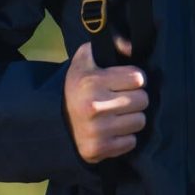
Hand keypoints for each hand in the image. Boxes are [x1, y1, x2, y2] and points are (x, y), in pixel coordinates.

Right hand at [64, 34, 146, 163]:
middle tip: (123, 98)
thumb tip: (130, 45)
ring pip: (140, 121)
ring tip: (118, 114)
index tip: (126, 81)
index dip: (135, 78)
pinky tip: (112, 130)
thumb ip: (109, 45)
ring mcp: (97, 130)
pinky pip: (131, 142)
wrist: (52, 120)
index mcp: (92, 82)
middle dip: (135, 98)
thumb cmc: (76, 87)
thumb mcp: (85, 59)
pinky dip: (125, 137)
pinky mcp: (99, 149)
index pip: (138, 78)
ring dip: (132, 117)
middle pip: (142, 100)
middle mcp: (95, 107)